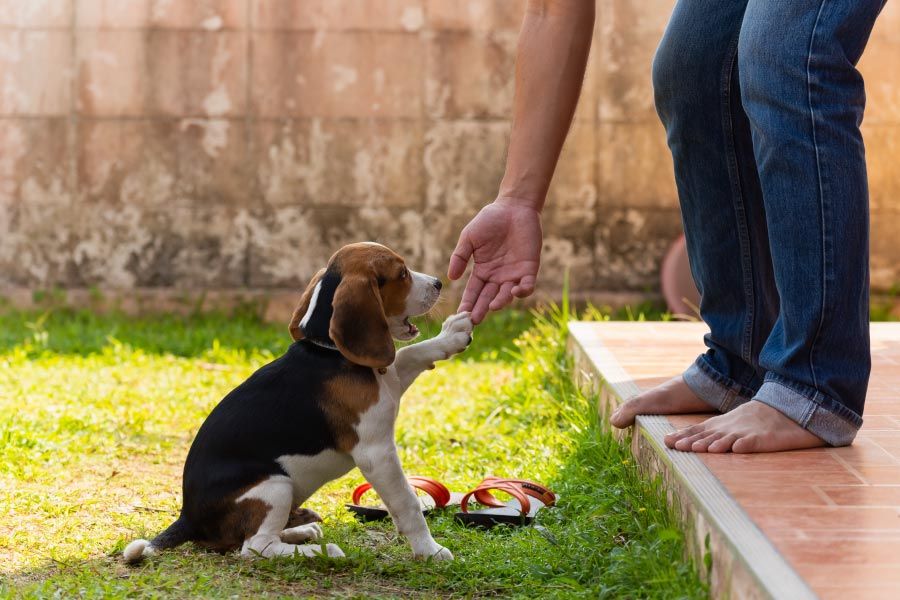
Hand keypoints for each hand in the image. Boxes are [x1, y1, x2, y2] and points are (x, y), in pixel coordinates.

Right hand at [448, 200, 541, 323]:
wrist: (514, 207)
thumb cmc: (490, 220)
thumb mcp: (469, 238)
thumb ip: (459, 257)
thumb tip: (451, 278)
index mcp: (482, 271)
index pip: (473, 292)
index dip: (468, 303)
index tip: (460, 315)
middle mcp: (497, 277)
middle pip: (488, 298)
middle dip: (481, 309)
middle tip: (474, 320)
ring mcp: (514, 274)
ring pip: (507, 295)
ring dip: (500, 302)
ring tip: (493, 306)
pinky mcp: (529, 269)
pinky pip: (527, 285)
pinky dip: (522, 291)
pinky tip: (514, 291)